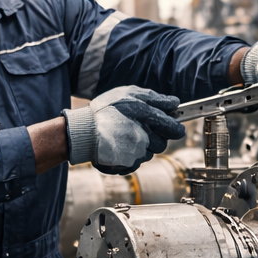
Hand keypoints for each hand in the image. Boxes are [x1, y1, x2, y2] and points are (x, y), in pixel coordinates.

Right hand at [64, 85, 184, 174]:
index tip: (173, 127)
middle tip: (138, 129)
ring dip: (142, 146)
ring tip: (124, 136)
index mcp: (146, 116)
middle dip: (155, 137)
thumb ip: (155, 98)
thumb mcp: (129, 94)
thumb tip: (175, 103)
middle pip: (162, 144)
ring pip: (149, 153)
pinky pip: (137, 161)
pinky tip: (119, 146)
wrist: (82, 131)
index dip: (174, 128)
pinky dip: (131, 155)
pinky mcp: (128, 164)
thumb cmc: (105, 110)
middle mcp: (143, 135)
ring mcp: (136, 152)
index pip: (174, 129)